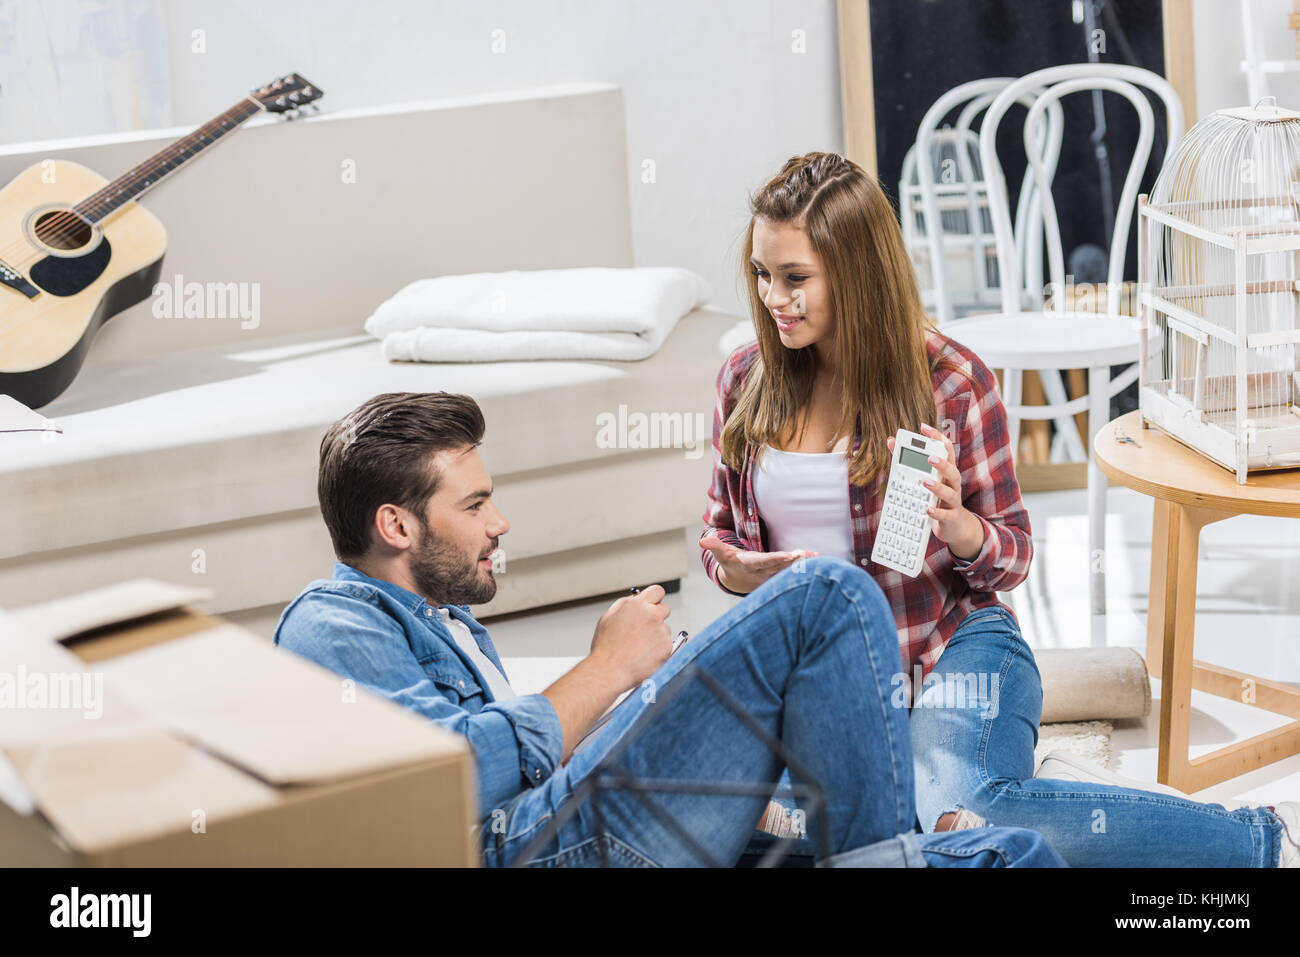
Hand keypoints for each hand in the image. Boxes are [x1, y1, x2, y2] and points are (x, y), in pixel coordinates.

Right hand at [589, 585, 673, 688]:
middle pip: (665, 609)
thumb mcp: (608, 618)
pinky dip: (659, 651)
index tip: (654, 604)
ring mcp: (661, 632)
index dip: (655, 598)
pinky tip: (645, 656)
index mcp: (637, 605)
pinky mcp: (667, 647)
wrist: (610, 670)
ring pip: (665, 629)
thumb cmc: (606, 648)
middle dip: (657, 616)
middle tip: (645, 629)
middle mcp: (652, 616)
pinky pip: (667, 645)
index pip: (657, 591)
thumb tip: (635, 599)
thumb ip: (624, 605)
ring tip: (639, 648)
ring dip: (657, 636)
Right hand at [700, 533, 816, 594]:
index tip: (789, 556)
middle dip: (792, 561)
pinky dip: (804, 562)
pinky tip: (815, 556)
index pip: (765, 562)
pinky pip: (793, 568)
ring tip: (814, 556)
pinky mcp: (780, 573)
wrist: (739, 581)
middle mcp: (764, 571)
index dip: (776, 559)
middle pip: (780, 566)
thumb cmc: (731, 564)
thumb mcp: (721, 555)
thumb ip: (714, 546)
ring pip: (789, 568)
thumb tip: (702, 541)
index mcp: (751, 565)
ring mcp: (773, 573)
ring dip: (801, 563)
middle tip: (804, 556)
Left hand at [888, 424, 983, 560]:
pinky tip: (927, 508)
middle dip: (942, 463)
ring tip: (924, 482)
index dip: (936, 437)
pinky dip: (937, 512)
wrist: (953, 525)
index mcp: (946, 472)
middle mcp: (952, 484)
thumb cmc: (936, 497)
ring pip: (950, 491)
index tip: (923, 427)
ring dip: (937, 487)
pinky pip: (946, 514)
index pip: (946, 450)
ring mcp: (954, 500)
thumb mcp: (924, 478)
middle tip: (929, 458)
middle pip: (953, 470)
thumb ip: (908, 460)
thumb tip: (891, 441)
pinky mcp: (952, 517)